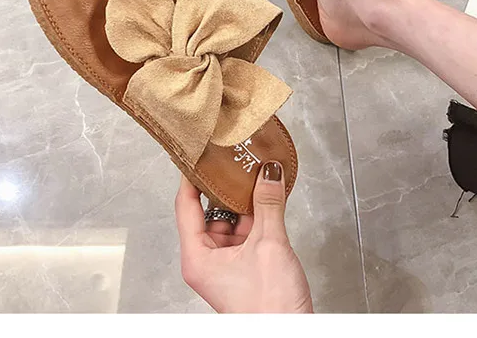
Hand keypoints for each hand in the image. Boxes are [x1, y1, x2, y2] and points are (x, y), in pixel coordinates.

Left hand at [175, 161, 312, 312]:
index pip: (186, 206)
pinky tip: (268, 200)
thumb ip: (268, 204)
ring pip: (231, 221)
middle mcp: (207, 261)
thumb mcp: (268, 245)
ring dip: (245, 202)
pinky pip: (247, 233)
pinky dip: (257, 216)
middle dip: (225, 188)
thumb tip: (268, 174)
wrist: (290, 335)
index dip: (190, 179)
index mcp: (197, 257)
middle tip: (233, 161)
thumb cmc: (269, 309)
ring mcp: (227, 264)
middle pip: (210, 212)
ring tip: (256, 177)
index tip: (195, 157)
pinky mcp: (245, 267)